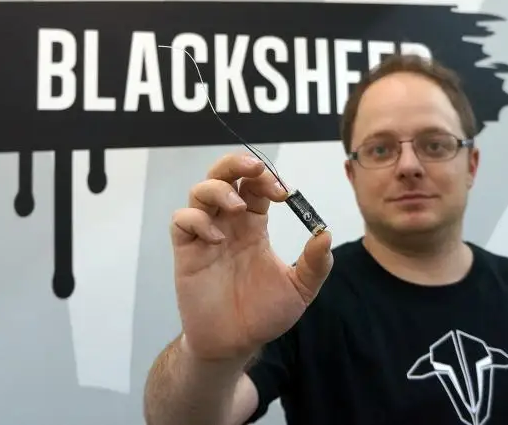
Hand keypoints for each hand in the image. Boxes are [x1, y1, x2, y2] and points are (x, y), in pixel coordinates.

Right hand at [170, 152, 333, 361]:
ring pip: (200, 191)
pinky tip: (217, 238)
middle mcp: (227, 224)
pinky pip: (181, 220)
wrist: (234, 344)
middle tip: (256, 169)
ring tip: (237, 207)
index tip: (284, 193)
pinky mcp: (186, 252)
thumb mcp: (299, 290)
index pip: (254, 186)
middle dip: (236, 163)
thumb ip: (315, 263)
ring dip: (218, 189)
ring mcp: (204, 236)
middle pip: (223, 175)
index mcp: (253, 226)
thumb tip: (326, 233)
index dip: (267, 180)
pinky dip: (197, 219)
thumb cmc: (263, 314)